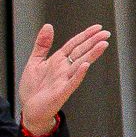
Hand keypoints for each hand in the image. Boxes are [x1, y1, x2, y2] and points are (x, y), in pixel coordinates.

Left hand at [18, 21, 109, 136]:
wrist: (29, 110)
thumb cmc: (33, 89)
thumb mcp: (35, 61)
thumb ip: (42, 44)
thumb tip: (48, 26)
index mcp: (58, 60)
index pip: (75, 44)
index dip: (85, 35)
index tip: (98, 28)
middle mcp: (63, 69)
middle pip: (81, 52)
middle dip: (93, 42)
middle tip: (106, 33)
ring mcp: (64, 80)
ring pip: (80, 64)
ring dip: (91, 55)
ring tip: (102, 45)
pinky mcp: (61, 92)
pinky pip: (71, 82)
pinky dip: (78, 74)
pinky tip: (86, 66)